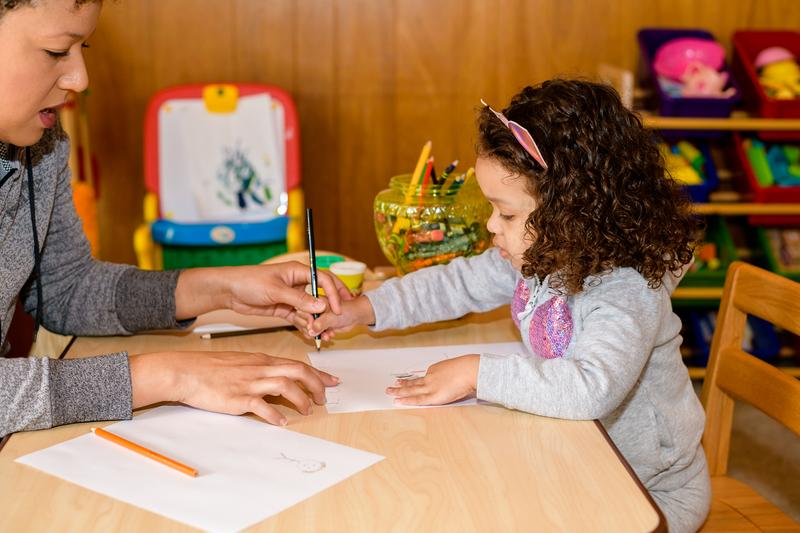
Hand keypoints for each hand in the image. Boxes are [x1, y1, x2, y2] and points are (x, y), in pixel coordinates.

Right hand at [130, 351, 339, 424]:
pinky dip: (274, 415)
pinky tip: (281, 422)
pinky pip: (261, 406)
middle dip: (316, 385)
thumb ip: (261, 369)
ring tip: (307, 410)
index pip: (297, 364)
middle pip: (298, 371)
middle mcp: (259, 369)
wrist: (186, 371)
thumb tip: (278, 379)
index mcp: (261, 360)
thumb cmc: (211, 368)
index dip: (318, 373)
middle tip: (324, 398)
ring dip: (300, 399)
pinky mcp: (238, 398)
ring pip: (285, 386)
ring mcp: (249, 383)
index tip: (333, 380)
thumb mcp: (241, 363)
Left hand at [175, 262, 352, 320]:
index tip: (338, 308)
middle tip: (336, 322)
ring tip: (322, 334)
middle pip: (320, 296)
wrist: (229, 291)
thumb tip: (320, 306)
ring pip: (310, 310)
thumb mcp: (276, 290)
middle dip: (328, 309)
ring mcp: (291, 297)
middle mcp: (297, 283)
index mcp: (298, 271)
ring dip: (316, 321)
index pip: (323, 280)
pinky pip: (299, 317)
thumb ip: (299, 299)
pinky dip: (304, 325)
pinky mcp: (284, 308)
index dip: (333, 293)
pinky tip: (309, 333)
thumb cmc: (249, 281)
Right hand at [299, 295, 375, 340]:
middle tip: (316, 332)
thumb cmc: (348, 310)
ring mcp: (317, 317)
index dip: (306, 319)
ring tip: (325, 335)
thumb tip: (312, 329)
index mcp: (315, 301)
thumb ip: (322, 323)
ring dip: (316, 334)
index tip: (311, 326)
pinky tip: (328, 336)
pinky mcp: (321, 324)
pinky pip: (315, 332)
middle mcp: (314, 308)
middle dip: (310, 328)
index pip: (303, 310)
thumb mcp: (333, 317)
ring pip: (309, 328)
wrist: (356, 317)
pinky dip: (320, 336)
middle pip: (303, 320)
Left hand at [386, 354, 479, 405]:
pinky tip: (398, 401)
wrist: (471, 370)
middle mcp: (431, 377)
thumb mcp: (460, 368)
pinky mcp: (433, 396)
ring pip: (411, 389)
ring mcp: (430, 386)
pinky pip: (417, 399)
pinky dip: (407, 400)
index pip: (425, 377)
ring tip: (389, 391)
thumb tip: (462, 379)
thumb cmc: (470, 369)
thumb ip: (455, 375)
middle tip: (392, 384)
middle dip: (402, 384)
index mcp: (437, 369)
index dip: (416, 380)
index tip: (410, 381)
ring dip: (399, 391)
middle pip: (414, 382)